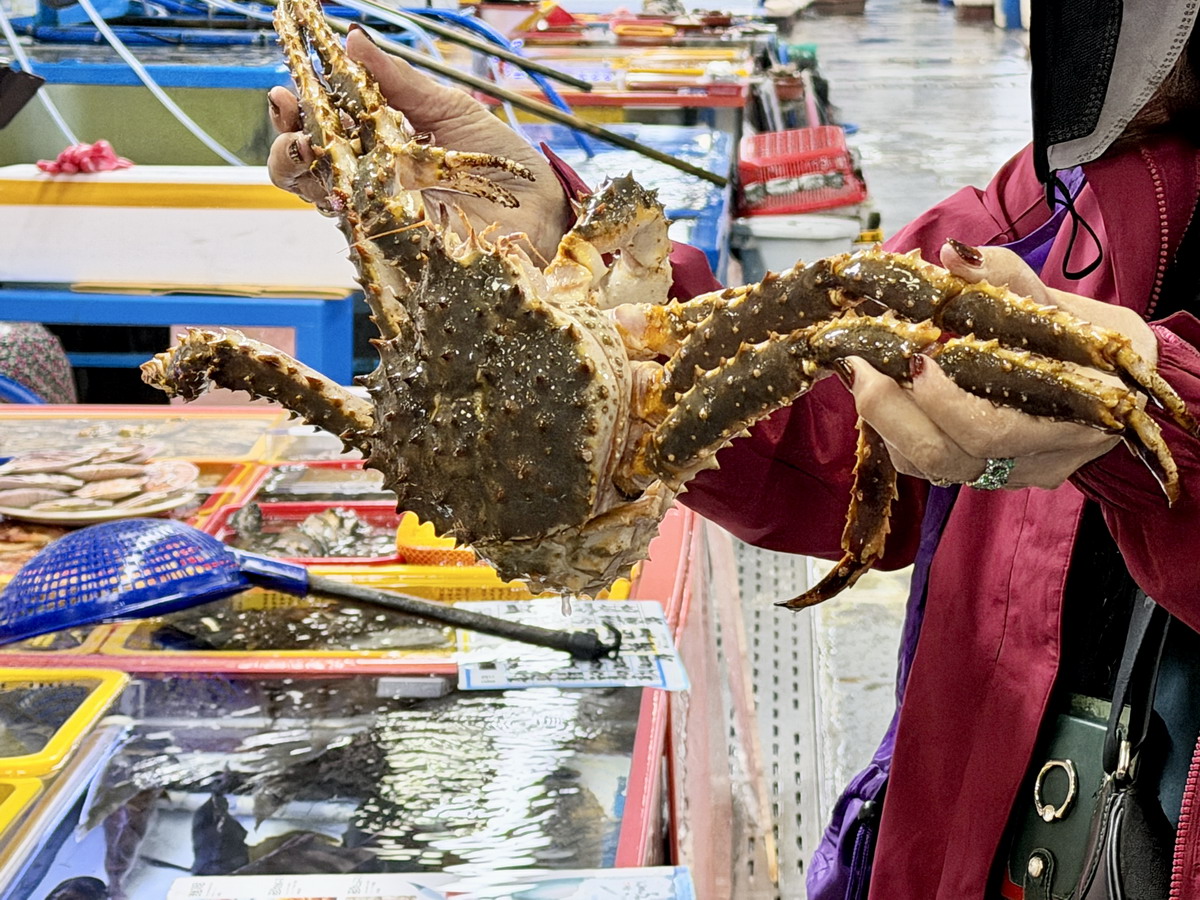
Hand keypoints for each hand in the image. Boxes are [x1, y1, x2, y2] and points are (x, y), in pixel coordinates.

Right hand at [267, 28, 573, 259]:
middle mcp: (372, 182)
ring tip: (308, 152)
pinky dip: (344, 209)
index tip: (286, 92)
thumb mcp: (447, 108)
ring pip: (323, 202)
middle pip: (306, 170)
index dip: (295, 114)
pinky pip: (358, 233)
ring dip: (303, 175)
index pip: (320, 132)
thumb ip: (397, 80)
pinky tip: (342, 191)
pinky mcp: (399, 247)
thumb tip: (351, 39)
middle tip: (293, 123)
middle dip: (287, 146)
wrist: (539, 206)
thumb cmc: (500, 159)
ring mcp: (382, 217)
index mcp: (377, 145)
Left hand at [837, 242, 1158, 490]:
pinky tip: (888, 391)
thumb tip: (952, 254)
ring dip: (886, 420)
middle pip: (946, 458)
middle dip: (890, 411)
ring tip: (866, 370)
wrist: (1128, 387)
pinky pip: (929, 465)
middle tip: (861, 363)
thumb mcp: (1064, 304)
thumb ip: (1008, 279)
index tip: (914, 355)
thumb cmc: (1097, 343)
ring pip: (930, 467)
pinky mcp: (984, 474)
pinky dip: (898, 430)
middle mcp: (1035, 460)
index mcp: (1071, 420)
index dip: (941, 401)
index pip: (989, 431)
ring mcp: (1007, 473)